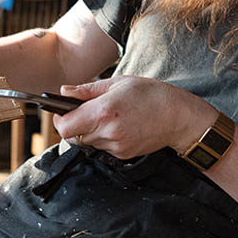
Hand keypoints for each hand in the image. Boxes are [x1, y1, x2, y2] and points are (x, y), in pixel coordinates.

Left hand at [52, 75, 215, 159]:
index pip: (65, 126)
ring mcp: (115, 146)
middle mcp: (107, 132)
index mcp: (103, 111)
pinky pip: (102, 147)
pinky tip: (118, 125)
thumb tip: (64, 91)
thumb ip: (88, 90)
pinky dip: (103, 137)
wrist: (178, 117)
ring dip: (88, 131)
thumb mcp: (119, 83)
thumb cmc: (151, 95)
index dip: (59, 119)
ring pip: (87, 143)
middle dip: (73, 124)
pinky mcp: (122, 154)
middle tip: (83, 111)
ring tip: (106, 116)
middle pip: (72, 137)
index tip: (61, 110)